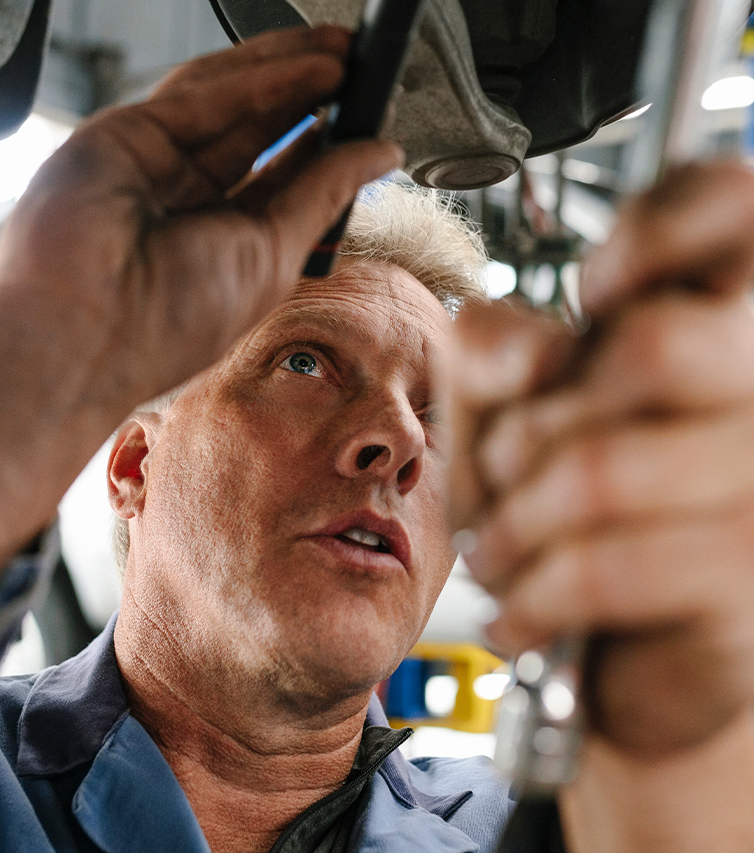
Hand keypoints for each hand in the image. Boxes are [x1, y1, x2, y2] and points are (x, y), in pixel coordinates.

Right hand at [0, 27, 401, 628]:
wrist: (81, 336)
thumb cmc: (161, 327)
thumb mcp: (271, 258)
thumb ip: (321, 194)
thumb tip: (377, 154)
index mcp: (208, 246)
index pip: (269, 179)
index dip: (316, 145)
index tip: (362, 121)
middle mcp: (174, 204)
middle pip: (248, 131)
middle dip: (303, 98)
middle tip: (356, 69)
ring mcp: (144, 168)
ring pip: (222, 102)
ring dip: (284, 74)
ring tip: (342, 55)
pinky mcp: (119, 137)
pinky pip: (199, 98)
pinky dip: (259, 80)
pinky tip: (310, 69)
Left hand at [444, 161, 753, 755]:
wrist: (641, 665)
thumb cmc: (577, 519)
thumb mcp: (512, 415)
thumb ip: (495, 354)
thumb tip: (529, 352)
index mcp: (732, 323)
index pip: (737, 201)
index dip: (652, 233)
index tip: (595, 290)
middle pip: (648, 348)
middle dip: (530, 424)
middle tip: (510, 467)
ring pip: (602, 468)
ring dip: (512, 522)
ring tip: (499, 551)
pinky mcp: (748, 576)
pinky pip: (604, 568)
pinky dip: (529, 596)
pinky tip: (520, 609)